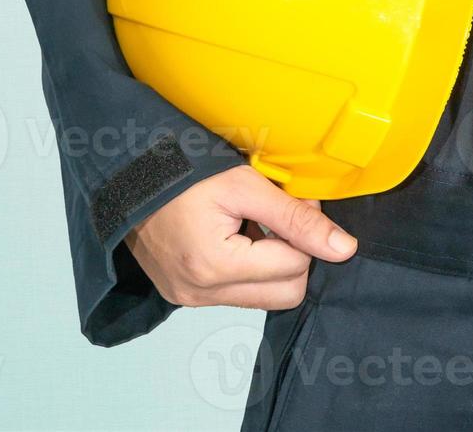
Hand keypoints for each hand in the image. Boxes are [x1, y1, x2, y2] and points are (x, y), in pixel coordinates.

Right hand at [125, 165, 356, 309]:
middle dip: (293, 255)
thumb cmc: (183, 173)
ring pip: (264, 297)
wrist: (128, 176)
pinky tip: (234, 237)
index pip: (295, 267)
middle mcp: (199, 293)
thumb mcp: (246, 185)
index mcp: (214, 266)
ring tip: (251, 225)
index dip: (304, 233)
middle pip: (285, 294)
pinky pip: (237, 295)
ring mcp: (189, 299)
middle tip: (276, 217)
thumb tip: (344, 248)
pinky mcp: (183, 297)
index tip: (292, 203)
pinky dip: (247, 269)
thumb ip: (297, 219)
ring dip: (270, 264)